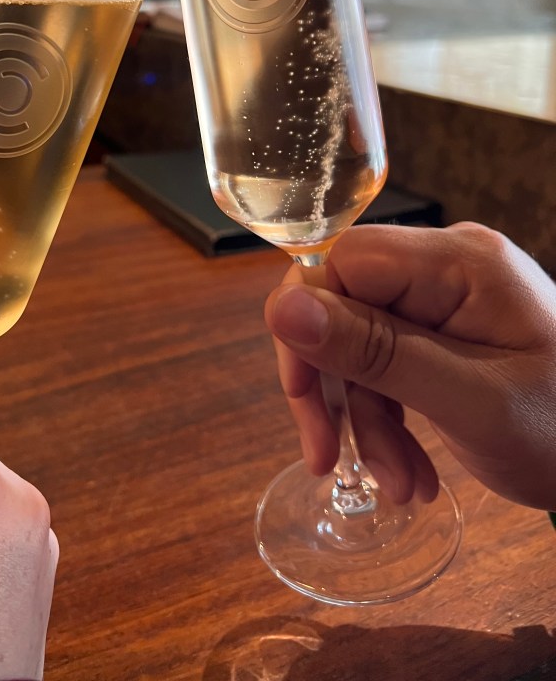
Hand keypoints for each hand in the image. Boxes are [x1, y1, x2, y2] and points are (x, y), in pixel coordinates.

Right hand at [265, 222, 555, 510]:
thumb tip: (280, 307)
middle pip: (341, 304)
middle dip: (337, 388)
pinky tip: (409, 469)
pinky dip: (386, 416)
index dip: (308, 327)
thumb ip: (375, 351)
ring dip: (365, 418)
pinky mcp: (443, 327)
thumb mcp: (468, 402)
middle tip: (333, 459)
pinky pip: (386, 359)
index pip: (339, 262)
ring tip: (399, 485)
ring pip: (357, 340)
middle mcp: (444, 266)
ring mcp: (444, 296)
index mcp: (457, 262)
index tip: (307, 401)